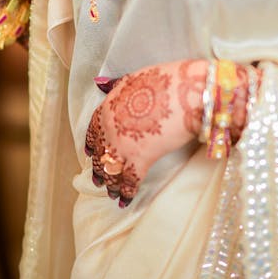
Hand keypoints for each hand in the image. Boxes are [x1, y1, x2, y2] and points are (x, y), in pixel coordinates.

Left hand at [85, 59, 248, 207]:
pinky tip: (125, 201)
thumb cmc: (168, 79)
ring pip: (112, 169)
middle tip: (98, 181)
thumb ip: (119, 85)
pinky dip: (127, 192)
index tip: (90, 153)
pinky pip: (131, 180)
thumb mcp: (136, 77)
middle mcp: (112, 126)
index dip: (92, 143)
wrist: (187, 91)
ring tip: (111, 194)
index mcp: (110, 105)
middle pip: (101, 152)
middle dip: (100, 169)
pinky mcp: (142, 158)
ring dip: (111, 184)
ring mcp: (124, 143)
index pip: (94, 128)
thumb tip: (102, 83)